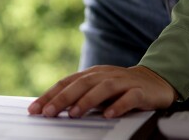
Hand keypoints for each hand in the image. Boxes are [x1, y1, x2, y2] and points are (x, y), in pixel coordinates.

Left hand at [27, 65, 176, 117]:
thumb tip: (51, 107)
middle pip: (81, 84)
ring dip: (87, 101)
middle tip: (49, 112)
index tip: (35, 109)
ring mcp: (123, 82)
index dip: (49, 95)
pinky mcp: (140, 91)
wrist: (154, 82)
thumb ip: (77, 96)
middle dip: (62, 98)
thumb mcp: (96, 89)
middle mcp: (105, 75)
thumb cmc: (120, 88)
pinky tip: (109, 114)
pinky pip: (129, 97)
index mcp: (91, 74)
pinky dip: (118, 105)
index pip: (66, 83)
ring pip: (103, 88)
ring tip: (74, 114)